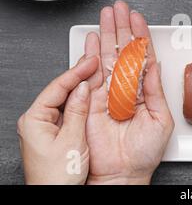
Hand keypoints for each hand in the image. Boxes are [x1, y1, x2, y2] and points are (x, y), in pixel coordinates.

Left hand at [17, 56, 98, 184]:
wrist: (56, 197)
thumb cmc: (57, 178)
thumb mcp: (72, 140)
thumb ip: (77, 111)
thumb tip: (83, 88)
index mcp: (34, 120)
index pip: (57, 87)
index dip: (77, 72)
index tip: (91, 62)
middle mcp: (37, 121)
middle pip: (60, 90)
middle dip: (79, 76)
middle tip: (95, 62)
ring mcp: (46, 127)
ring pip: (65, 100)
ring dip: (82, 88)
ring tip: (96, 74)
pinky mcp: (55, 133)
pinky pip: (69, 111)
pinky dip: (81, 102)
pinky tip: (92, 95)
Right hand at [85, 1, 173, 184]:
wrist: (124, 173)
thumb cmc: (145, 152)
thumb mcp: (160, 118)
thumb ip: (155, 90)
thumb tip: (155, 65)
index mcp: (144, 90)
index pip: (143, 56)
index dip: (141, 36)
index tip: (139, 18)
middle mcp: (127, 87)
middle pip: (124, 50)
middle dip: (122, 27)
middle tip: (121, 7)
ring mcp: (109, 91)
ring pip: (108, 56)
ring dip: (107, 34)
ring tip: (107, 14)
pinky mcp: (93, 100)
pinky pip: (91, 72)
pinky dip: (90, 54)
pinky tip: (91, 38)